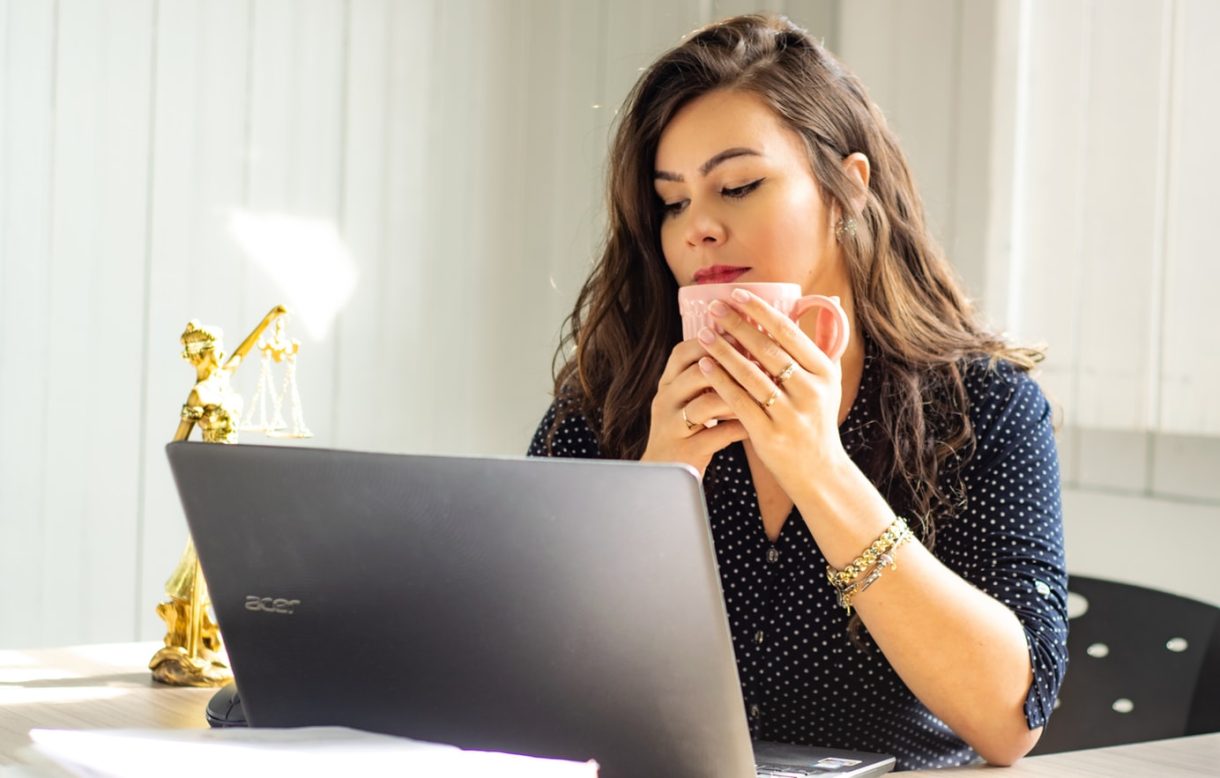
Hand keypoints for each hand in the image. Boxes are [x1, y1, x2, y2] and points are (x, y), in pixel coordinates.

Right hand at [640, 338, 748, 477]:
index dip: (711, 342)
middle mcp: (665, 401)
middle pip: (695, 373)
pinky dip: (739, 428)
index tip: (740, 337)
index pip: (683, 352)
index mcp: (667, 384)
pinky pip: (716, 435)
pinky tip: (757, 425)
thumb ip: (705, 376)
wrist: (663, 474)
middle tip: (760, 364)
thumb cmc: (685, 430)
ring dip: (737, 397)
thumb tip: (744, 347)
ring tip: (762, 395)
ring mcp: (671, 426)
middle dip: (731, 367)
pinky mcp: (684, 451)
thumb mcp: (687, 399)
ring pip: (705, 403)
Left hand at [694, 290, 848, 495]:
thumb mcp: (830, 382)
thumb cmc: (818, 419)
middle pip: (768, 350)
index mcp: (825, 372)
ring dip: (723, 351)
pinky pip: (740, 402)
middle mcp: (811, 391)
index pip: (789, 333)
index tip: (737, 294)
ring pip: (751, 374)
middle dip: (737, 325)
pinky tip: (704, 366)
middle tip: (713, 308)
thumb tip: (832, 301)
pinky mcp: (769, 434)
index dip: (761, 311)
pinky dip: (721, 382)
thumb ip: (827, 343)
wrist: (818, 471)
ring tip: (703, 333)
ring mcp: (790, 414)